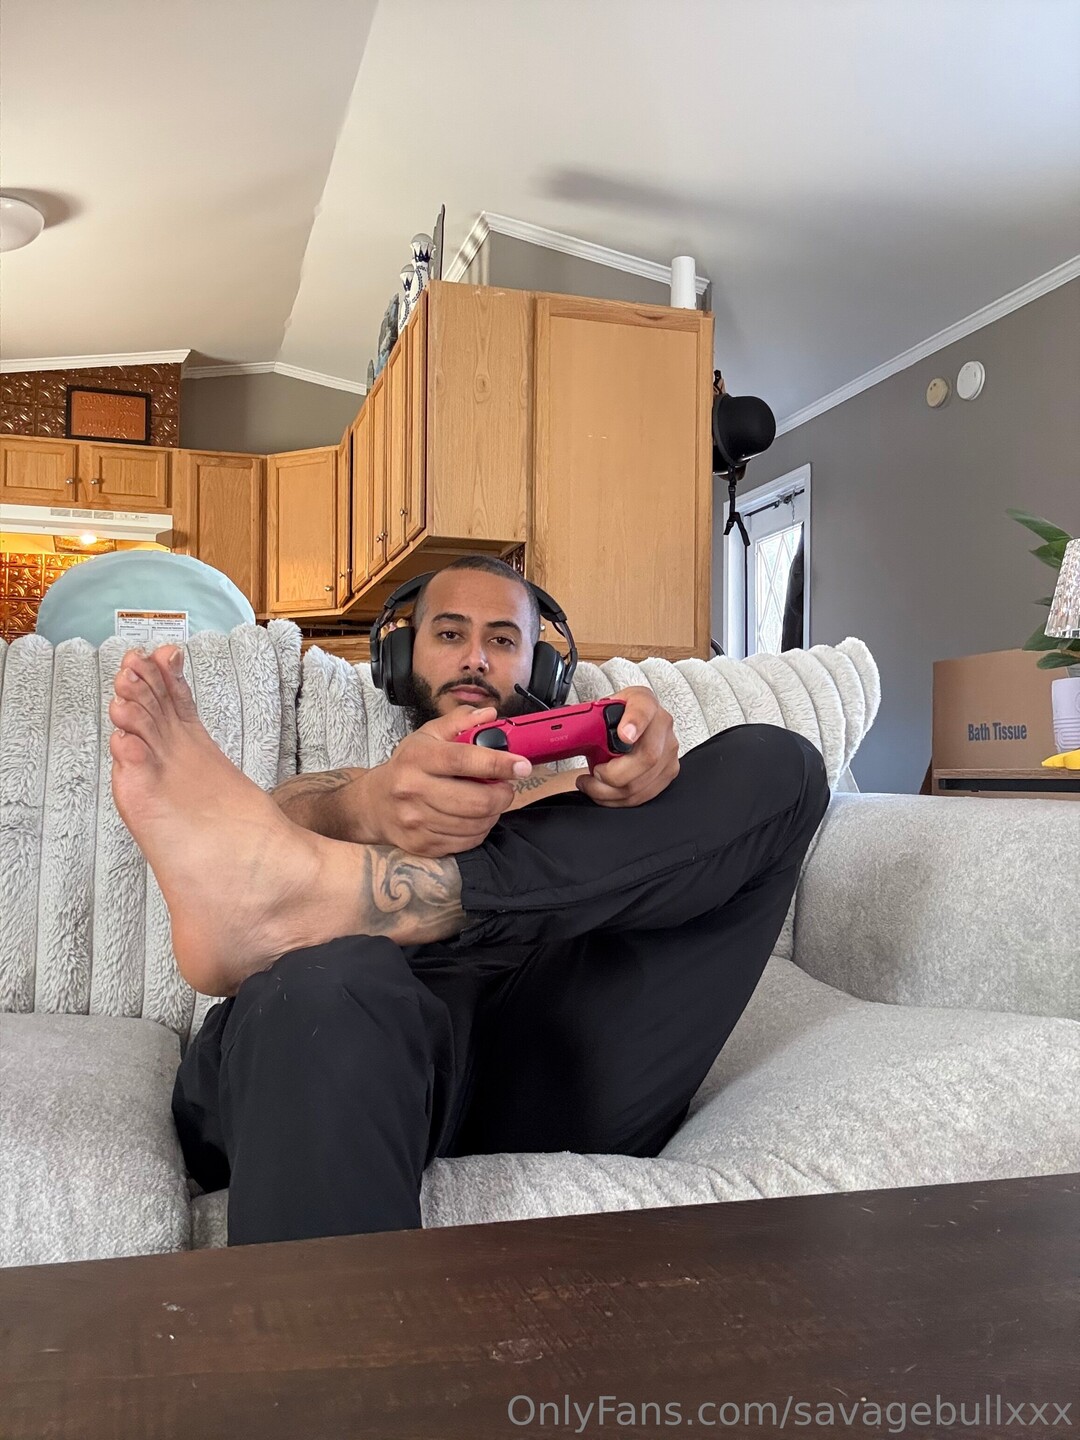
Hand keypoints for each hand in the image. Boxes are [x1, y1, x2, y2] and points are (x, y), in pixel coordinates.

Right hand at [365, 705, 531, 857]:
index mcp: (417, 758)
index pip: (463, 760)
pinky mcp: (422, 845)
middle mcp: (413, 790)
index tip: (522, 765)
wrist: (374, 804)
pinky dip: (479, 830)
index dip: (498, 763)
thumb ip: (460, 722)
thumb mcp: (428, 736)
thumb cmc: (407, 766)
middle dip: (502, 795)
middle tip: (505, 787)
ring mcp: (416, 821)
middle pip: (475, 801)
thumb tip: (489, 715)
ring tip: (488, 801)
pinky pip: (466, 842)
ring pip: (475, 824)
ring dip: (492, 813)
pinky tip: (474, 818)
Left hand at [576, 687, 679, 807]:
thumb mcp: (599, 708)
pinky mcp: (668, 771)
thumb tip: (573, 734)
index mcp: (643, 702)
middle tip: (595, 773)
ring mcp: (669, 750)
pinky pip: (643, 794)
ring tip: (592, 784)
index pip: (643, 709)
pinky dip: (617, 799)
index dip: (635, 723)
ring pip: (643, 782)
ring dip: (609, 791)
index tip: (624, 735)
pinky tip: (605, 791)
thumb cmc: (616, 716)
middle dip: (613, 774)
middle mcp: (661, 725)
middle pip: (647, 757)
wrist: (632, 723)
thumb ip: (589, 718)